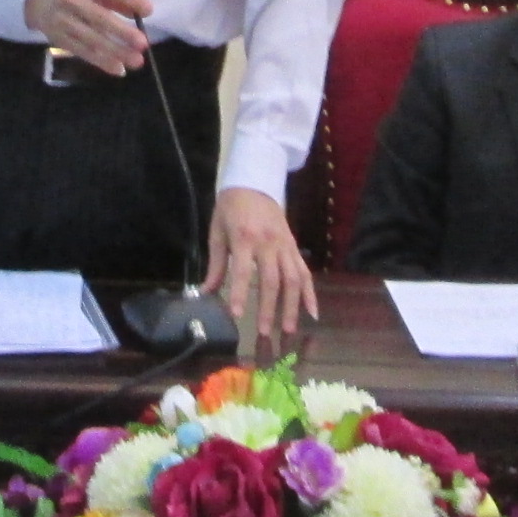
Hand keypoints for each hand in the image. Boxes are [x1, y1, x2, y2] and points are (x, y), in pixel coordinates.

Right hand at [23, 0, 150, 75]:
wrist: (34, 0)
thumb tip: (143, 11)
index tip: (148, 10)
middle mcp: (72, 2)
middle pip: (98, 18)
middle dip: (121, 32)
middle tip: (142, 43)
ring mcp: (64, 22)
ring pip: (91, 40)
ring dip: (115, 52)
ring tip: (136, 61)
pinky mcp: (59, 40)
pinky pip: (83, 53)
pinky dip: (101, 62)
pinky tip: (118, 69)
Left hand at [206, 185, 317, 348]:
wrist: (254, 183)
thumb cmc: (230, 209)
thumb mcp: (217, 232)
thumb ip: (215, 264)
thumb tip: (205, 293)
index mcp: (244, 239)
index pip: (242, 271)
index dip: (240, 294)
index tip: (237, 316)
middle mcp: (268, 244)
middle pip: (272, 280)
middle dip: (269, 309)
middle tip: (265, 333)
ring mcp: (285, 246)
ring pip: (293, 280)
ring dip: (292, 307)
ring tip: (289, 330)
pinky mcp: (294, 247)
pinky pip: (305, 272)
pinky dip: (310, 293)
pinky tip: (312, 313)